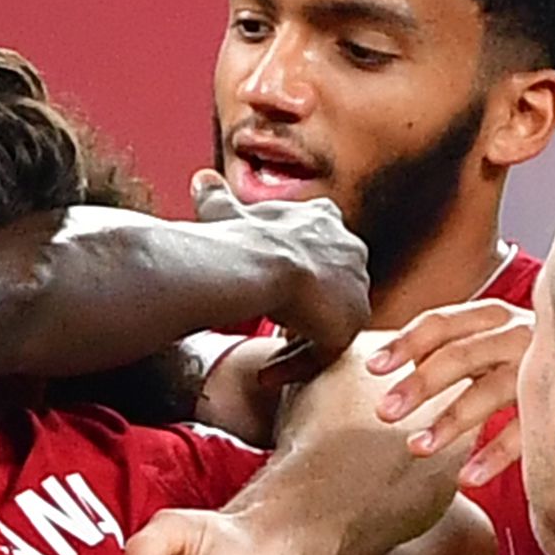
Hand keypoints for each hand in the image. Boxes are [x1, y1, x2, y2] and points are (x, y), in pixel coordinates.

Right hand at [184, 173, 373, 364]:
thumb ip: (217, 200)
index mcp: (325, 219)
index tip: (266, 295)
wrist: (256, 264)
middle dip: (300, 316)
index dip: (292, 277)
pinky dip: (294, 367)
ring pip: (325, 327)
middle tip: (269, 336)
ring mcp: (355, 288)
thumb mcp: (224, 213)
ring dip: (294, 348)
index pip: (317, 252)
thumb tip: (199, 179)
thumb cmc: (237, 238)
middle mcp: (350, 249)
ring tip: (265, 364)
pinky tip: (265, 375)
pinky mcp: (351, 322)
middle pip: (329, 293)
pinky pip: (323, 354)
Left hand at [375, 293, 528, 480]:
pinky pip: (525, 431)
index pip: (442, 323)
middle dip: (421, 384)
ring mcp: (540, 369)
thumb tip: (392, 363)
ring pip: (491, 392)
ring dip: (451, 422)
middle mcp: (517, 334)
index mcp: (493, 315)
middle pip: (462, 356)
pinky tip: (467, 478)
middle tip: (384, 413)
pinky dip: (495, 455)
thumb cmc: (524, 355)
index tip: (373, 368)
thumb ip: (448, 347)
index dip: (406, 344)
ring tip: (418, 449)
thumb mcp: (488, 340)